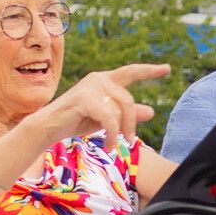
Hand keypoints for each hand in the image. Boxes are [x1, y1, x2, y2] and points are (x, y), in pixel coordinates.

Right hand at [53, 63, 167, 144]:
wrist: (49, 127)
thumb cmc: (77, 121)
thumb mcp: (106, 118)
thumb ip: (127, 114)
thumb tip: (152, 111)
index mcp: (105, 80)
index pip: (131, 72)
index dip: (149, 71)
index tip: (166, 69)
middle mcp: (98, 79)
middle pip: (128, 100)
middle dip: (131, 122)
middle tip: (130, 140)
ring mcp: (91, 87)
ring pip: (120, 110)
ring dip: (121, 131)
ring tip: (116, 144)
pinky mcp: (84, 98)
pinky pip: (110, 118)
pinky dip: (113, 134)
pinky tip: (110, 145)